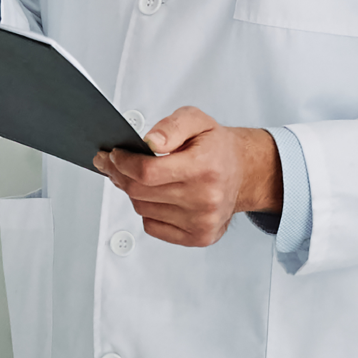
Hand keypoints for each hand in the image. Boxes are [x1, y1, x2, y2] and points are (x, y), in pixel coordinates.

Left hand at [93, 106, 283, 247]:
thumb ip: (171, 126)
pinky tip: (158, 195)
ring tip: (140, 177)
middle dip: (120, 175)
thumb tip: (150, 142)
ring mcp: (201, 221)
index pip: (148, 172)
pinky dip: (148, 210)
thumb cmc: (217, 147)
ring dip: (134, 192)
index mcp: (204, 166)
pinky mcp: (199, 237)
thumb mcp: (197, 120)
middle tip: (114, 164)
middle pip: (141, 192)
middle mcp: (205, 198)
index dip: (123, 163)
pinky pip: (153, 227)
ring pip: (143, 209)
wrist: (243, 171)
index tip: (114, 155)